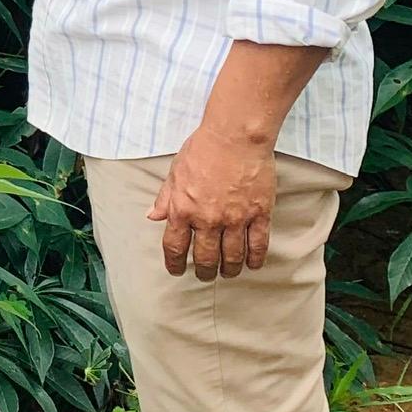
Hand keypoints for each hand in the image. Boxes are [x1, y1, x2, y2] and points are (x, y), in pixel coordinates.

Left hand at [148, 126, 277, 278]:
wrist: (235, 136)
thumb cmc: (203, 148)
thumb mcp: (175, 172)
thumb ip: (165, 198)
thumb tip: (152, 216)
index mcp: (183, 209)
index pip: (175, 246)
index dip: (174, 263)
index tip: (176, 271)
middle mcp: (207, 219)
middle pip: (205, 257)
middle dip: (204, 271)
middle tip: (206, 275)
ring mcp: (235, 218)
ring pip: (232, 256)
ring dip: (229, 269)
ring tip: (227, 272)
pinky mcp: (259, 214)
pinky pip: (258, 245)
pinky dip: (254, 259)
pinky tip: (252, 265)